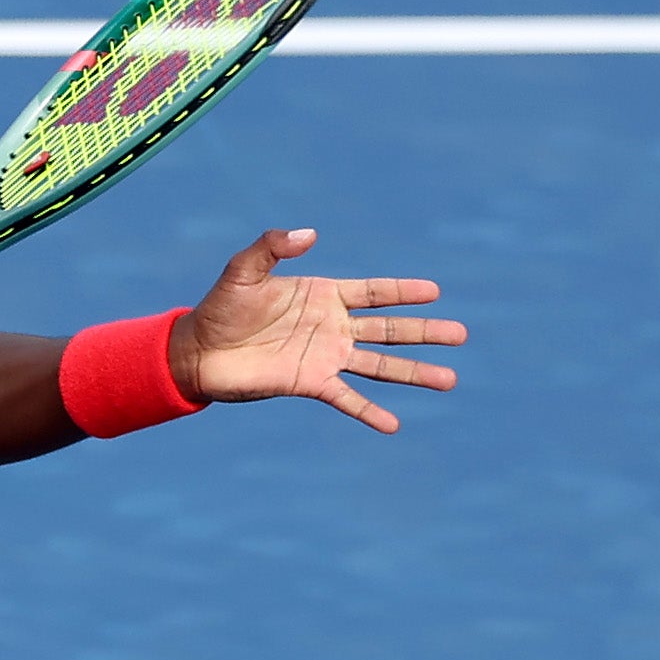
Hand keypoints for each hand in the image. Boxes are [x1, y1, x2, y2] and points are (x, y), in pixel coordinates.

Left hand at [164, 227, 463, 431]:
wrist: (197, 351)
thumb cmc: (220, 308)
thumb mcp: (243, 270)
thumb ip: (273, 247)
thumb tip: (308, 234)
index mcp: (323, 295)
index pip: (374, 292)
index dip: (403, 291)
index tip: (436, 291)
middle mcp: (332, 327)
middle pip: (389, 329)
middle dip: (425, 332)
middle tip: (462, 335)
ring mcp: (325, 357)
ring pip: (379, 365)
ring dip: (414, 372)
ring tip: (449, 380)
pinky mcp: (310, 383)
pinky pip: (347, 398)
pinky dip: (369, 411)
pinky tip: (394, 424)